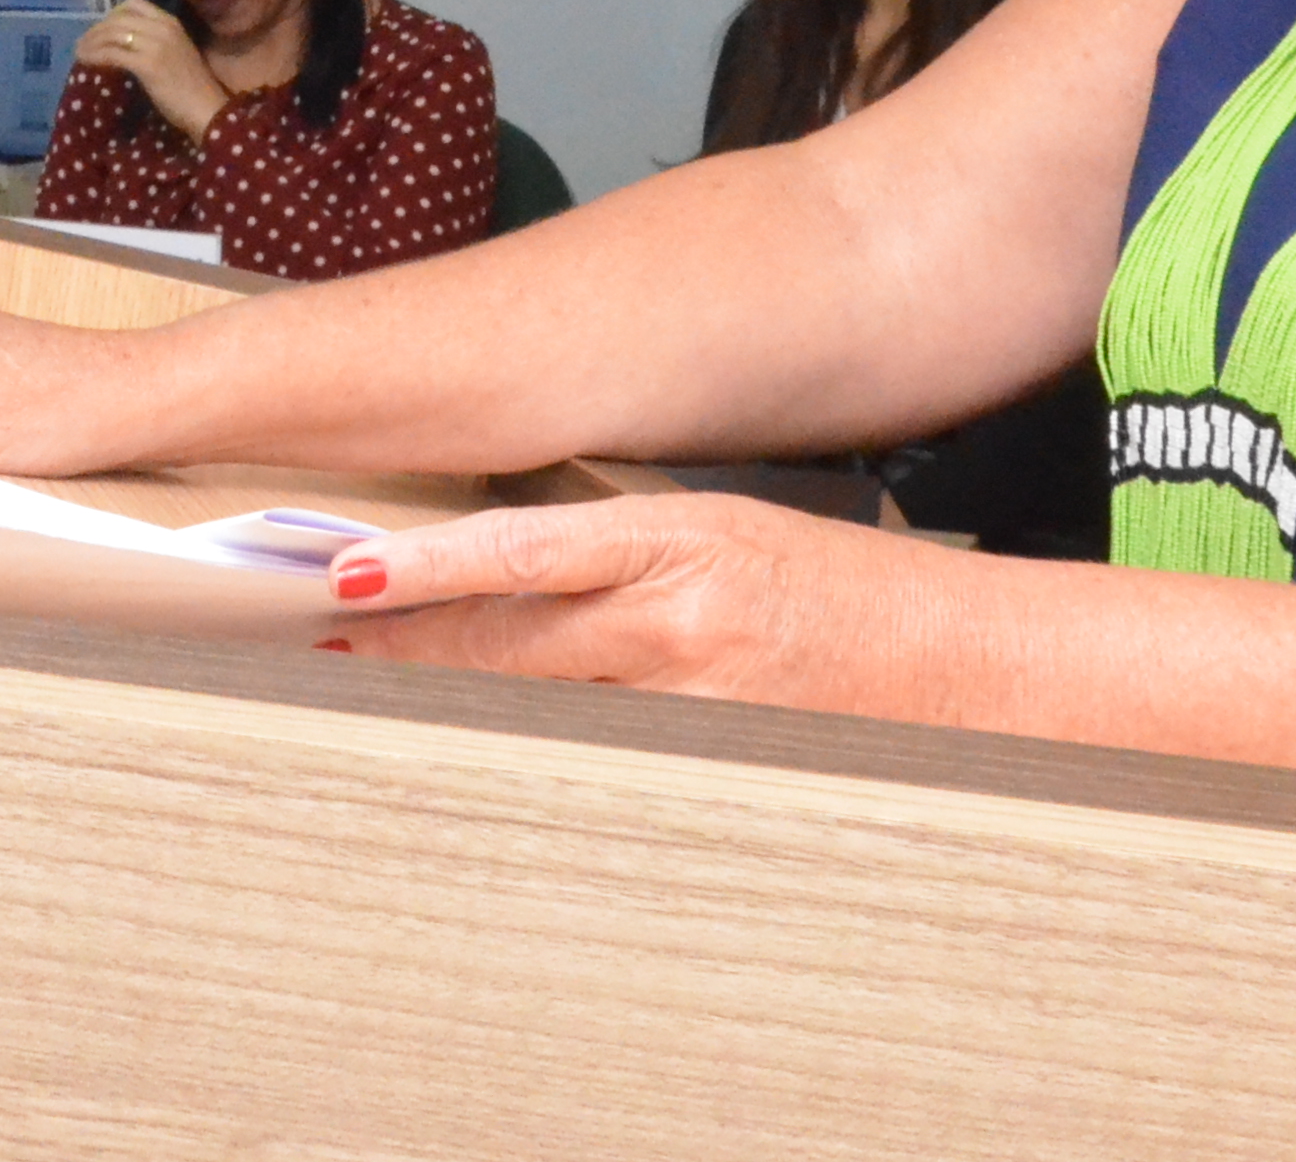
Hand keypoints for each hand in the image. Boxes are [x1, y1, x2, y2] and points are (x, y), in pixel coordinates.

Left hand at [76, 0, 226, 143]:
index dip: (111, 14)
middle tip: (83, 42)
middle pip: (118, 18)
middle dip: (96, 29)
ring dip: (91, 42)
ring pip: (112, 34)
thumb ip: (154, 41)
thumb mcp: (175, 52)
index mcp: (170, 22)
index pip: (133, 3)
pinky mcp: (147, 64)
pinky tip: (86, 62)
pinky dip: (95, 56)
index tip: (101, 28)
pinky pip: (112, 53)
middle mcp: (163, 27)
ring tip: (79, 52)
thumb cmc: (192, 86)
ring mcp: (155, 44)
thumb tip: (124, 42)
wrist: (207, 108)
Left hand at [315, 495, 945, 711]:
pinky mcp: (722, 762)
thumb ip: (625, 556)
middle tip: (321, 652)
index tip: (345, 576)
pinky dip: (538, 757)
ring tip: (370, 696)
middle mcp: (685, 622)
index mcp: (685, 538)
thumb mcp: (731, 532)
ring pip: (542, 709)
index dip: (425, 570)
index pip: (523, 554)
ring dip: (455, 703)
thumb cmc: (852, 592)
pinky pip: (605, 761)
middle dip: (408, 649)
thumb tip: (503, 581)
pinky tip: (481, 763)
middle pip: (511, 643)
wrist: (974, 663)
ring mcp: (702, 706)